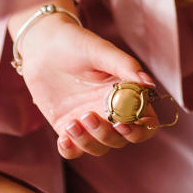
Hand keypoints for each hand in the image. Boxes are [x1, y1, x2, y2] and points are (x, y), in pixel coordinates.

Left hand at [17, 15, 158, 158]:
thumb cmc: (76, 43)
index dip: (141, 128)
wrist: (43, 44)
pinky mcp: (66, 126)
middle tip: (91, 117)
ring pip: (99, 147)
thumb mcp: (102, 51)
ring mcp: (88, 120)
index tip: (126, 122)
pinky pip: (73, 150)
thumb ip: (126, 66)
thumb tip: (149, 84)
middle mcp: (110, 110)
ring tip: (73, 121)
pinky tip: (63, 138)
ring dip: (88, 142)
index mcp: (126, 93)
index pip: (145, 120)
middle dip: (109, 135)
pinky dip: (71, 150)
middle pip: (122, 139)